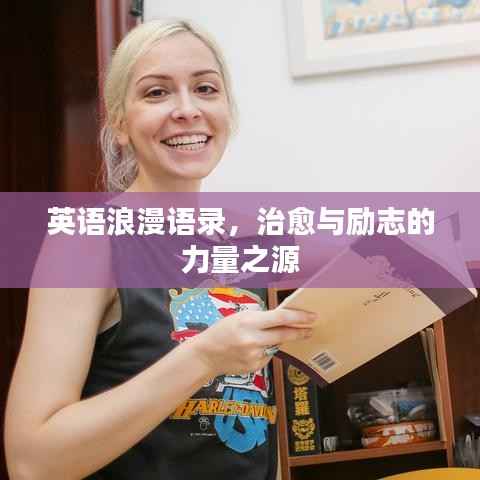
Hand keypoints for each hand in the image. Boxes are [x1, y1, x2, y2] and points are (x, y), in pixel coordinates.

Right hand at [190, 308, 315, 376]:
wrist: (206, 355)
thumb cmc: (222, 331)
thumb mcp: (239, 316)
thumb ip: (261, 317)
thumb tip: (283, 318)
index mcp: (248, 322)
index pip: (280, 318)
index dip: (299, 317)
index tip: (312, 316)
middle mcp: (253, 339)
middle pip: (284, 334)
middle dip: (300, 331)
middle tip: (310, 328)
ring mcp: (254, 355)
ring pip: (276, 345)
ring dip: (277, 340)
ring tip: (261, 337)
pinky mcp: (254, 367)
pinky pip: (267, 356)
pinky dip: (265, 351)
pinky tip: (250, 350)